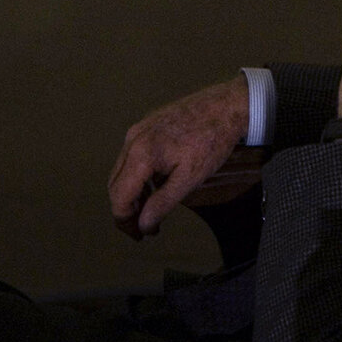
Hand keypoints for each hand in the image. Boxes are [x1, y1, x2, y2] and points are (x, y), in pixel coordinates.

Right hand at [107, 76, 248, 238]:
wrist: (226, 105)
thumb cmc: (211, 141)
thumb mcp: (189, 178)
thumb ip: (162, 203)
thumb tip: (143, 225)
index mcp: (141, 154)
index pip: (119, 196)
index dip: (125, 221)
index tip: (140, 236)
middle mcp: (132, 140)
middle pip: (115, 184)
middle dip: (126, 210)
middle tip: (144, 228)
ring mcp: (137, 130)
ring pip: (122, 170)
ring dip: (131, 194)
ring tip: (151, 211)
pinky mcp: (146, 125)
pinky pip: (131, 156)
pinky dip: (136, 176)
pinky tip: (154, 186)